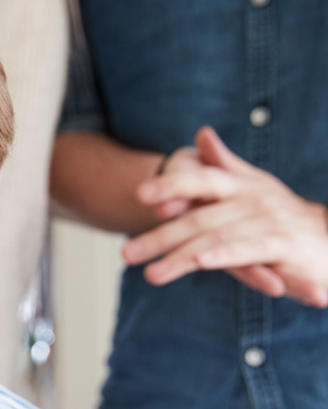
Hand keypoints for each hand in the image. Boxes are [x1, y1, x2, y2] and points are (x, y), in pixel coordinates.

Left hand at [121, 126, 327, 307]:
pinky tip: (202, 263)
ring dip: (180, 257)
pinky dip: (225, 254)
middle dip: (159, 237)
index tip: (138, 194)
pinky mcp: (282, 246)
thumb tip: (201, 134)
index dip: (170, 184)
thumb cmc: (280, 219)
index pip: (200, 178)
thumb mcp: (251, 187)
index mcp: (240, 184)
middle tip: (126, 254)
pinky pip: (248, 250)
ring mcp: (267, 221)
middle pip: (197, 218)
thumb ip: (222, 165)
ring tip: (150, 274)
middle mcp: (252, 199)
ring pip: (215, 239)